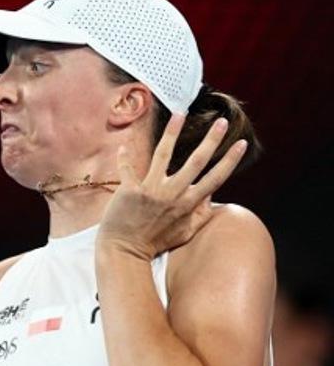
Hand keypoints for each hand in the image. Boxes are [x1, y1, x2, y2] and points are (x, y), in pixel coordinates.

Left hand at [97, 114, 247, 260]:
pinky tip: (123, 144)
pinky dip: (125, 156)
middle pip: (196, 161)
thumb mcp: (186, 232)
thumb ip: (201, 214)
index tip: (241, 143)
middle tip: (222, 121)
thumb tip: (212, 195)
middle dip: (212, 140)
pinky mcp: (130, 190)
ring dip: (173, 132)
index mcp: (189, 204)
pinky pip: (128, 168)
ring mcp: (151, 190)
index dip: (230, 160)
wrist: (124, 251)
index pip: (216, 178)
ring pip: (164, 154)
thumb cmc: (156, 241)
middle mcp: (173, 194)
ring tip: (181, 114)